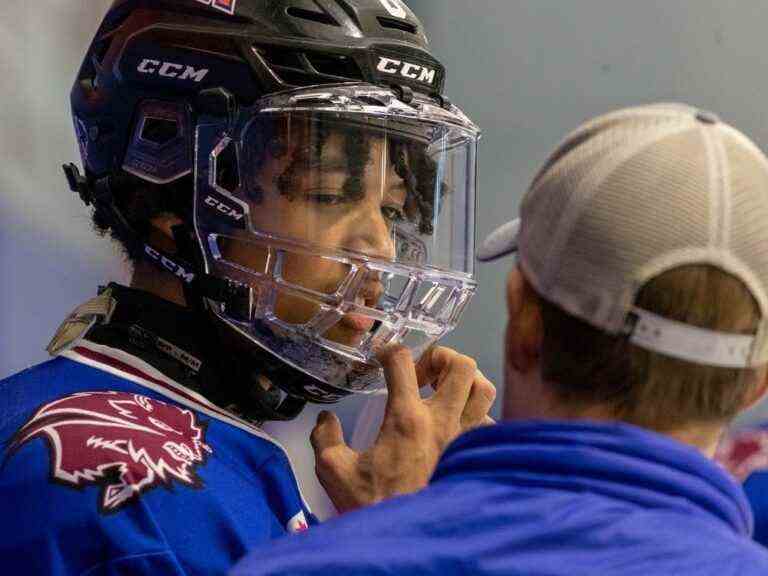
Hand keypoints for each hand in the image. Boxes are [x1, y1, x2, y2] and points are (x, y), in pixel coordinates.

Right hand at [310, 345, 495, 512]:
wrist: (407, 542)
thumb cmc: (375, 506)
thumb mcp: (334, 471)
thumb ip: (325, 438)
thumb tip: (326, 421)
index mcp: (406, 419)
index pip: (402, 361)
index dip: (389, 351)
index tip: (382, 359)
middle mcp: (442, 422)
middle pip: (461, 365)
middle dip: (441, 358)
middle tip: (423, 373)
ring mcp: (464, 438)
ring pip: (484, 389)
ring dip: (466, 382)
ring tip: (445, 391)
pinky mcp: (475, 456)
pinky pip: (489, 422)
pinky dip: (477, 415)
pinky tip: (458, 425)